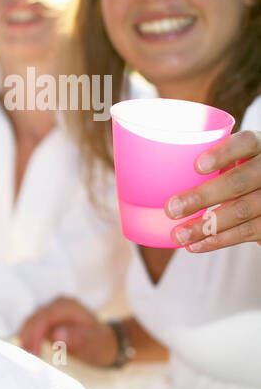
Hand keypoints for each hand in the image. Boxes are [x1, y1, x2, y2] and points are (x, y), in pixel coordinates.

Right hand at [19, 296, 116, 365]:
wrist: (107, 343)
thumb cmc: (102, 343)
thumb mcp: (94, 342)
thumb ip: (77, 337)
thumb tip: (56, 335)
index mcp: (68, 306)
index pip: (44, 317)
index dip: (35, 334)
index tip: (33, 352)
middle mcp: (57, 305)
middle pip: (34, 319)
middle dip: (28, 338)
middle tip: (28, 358)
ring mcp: (52, 311)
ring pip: (30, 323)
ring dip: (27, 340)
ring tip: (29, 357)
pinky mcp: (48, 320)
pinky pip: (33, 328)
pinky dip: (30, 340)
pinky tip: (31, 352)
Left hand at [165, 129, 260, 251]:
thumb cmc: (237, 171)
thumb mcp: (231, 160)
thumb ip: (204, 163)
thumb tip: (139, 171)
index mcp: (258, 147)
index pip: (246, 143)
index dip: (224, 153)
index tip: (196, 166)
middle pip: (241, 181)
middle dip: (204, 196)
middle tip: (171, 208)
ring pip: (243, 210)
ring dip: (206, 226)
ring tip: (177, 235)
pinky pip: (248, 232)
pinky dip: (218, 241)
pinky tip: (195, 245)